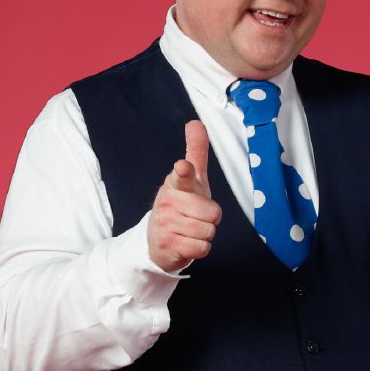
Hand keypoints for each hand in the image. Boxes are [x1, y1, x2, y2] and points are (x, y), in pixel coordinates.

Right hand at [147, 120, 222, 271]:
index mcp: (176, 184)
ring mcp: (166, 224)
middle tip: (197, 215)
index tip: (183, 167)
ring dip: (205, 233)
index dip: (184, 171)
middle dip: (211, 218)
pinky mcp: (168, 246)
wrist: (157, 240)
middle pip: (213, 213)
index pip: (182, 176)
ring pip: (209, 231)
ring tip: (192, 229)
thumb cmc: (181, 204)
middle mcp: (169, 202)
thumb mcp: (191, 179)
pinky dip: (200, 248)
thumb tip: (195, 122)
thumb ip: (196, 152)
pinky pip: (202, 248)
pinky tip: (188, 242)